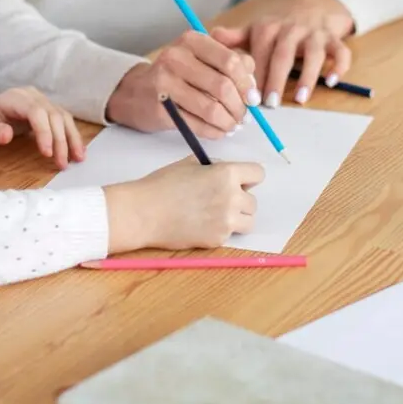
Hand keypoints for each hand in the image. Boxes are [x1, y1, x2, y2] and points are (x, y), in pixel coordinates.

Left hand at [0, 86, 84, 168]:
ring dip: (72, 138)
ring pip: (63, 117)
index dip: (44, 132)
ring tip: (78, 158)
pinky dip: (72, 135)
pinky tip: (78, 151)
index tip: (47, 154)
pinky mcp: (49, 109)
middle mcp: (32, 96)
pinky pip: (64, 120)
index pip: (36, 112)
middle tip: (62, 164)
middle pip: (53, 115)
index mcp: (16, 98)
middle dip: (60, 140)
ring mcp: (42, 101)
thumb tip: (6, 135)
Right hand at [104, 157, 264, 251]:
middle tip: (218, 200)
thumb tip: (223, 171)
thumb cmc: (162, 185)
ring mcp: (227, 221)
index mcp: (227, 174)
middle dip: (239, 200)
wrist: (144, 213)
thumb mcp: (189, 164)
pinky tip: (200, 225)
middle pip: (253, 201)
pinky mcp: (218, 239)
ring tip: (215, 215)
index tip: (240, 182)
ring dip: (237, 218)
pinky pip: (229, 234)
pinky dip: (219, 231)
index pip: (258, 174)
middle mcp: (232, 197)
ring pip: (248, 221)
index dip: (248, 178)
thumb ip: (213, 166)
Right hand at [105, 32, 258, 137]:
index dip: (247, 83)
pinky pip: (197, 124)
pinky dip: (214, 131)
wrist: (135, 92)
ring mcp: (165, 82)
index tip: (253, 98)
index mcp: (191, 41)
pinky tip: (219, 131)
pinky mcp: (160, 108)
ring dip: (228, 122)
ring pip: (211, 108)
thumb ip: (230, 63)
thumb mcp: (200, 59)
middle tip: (244, 117)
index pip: (230, 61)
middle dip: (239, 107)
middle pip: (223, 87)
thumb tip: (253, 86)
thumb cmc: (176, 76)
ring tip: (232, 125)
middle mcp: (176, 57)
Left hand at [211, 0, 353, 107]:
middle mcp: (292, 29)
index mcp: (268, 28)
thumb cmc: (280, 27)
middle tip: (270, 104)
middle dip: (276, 79)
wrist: (314, 6)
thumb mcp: (255, 30)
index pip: (260, 52)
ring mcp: (315, 34)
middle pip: (283, 54)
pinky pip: (341, 52)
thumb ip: (234, 38)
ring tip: (300, 99)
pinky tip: (331, 82)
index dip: (255, 75)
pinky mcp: (334, 39)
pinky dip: (338, 66)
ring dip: (307, 76)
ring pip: (314, 53)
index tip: (249, 98)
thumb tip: (209, 36)